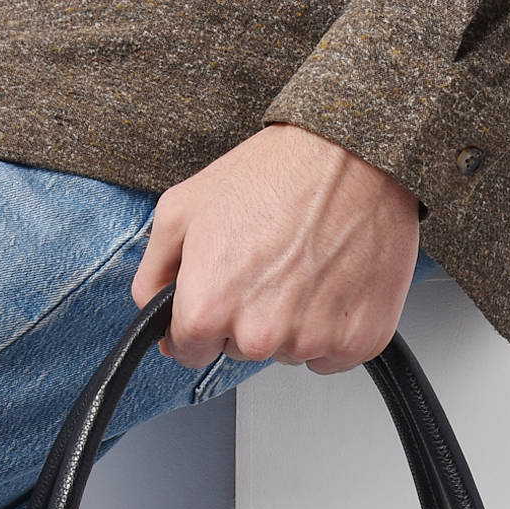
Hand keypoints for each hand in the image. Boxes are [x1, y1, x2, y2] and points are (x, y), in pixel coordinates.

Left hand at [130, 123, 420, 375]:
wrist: (355, 154)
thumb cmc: (275, 173)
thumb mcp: (182, 208)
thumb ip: (153, 272)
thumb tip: (152, 312)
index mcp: (207, 310)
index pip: (189, 353)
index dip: (200, 321)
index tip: (221, 292)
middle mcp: (257, 335)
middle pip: (240, 351)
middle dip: (247, 317)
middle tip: (268, 263)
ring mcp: (310, 342)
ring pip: (288, 351)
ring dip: (292, 321)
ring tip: (305, 264)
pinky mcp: (358, 341)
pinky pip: (332, 354)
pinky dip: (333, 326)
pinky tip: (332, 280)